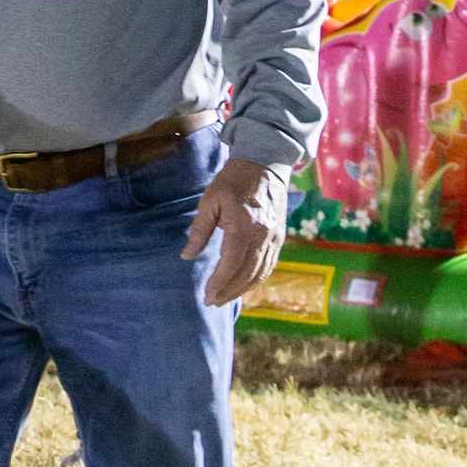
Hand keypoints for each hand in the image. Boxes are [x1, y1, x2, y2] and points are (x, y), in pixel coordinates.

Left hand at [183, 153, 288, 306]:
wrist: (265, 165)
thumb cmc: (232, 181)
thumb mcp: (210, 201)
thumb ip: (199, 230)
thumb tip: (186, 255)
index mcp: (243, 225)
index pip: (232, 262)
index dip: (219, 282)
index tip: (206, 295)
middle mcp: (263, 235)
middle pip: (247, 272)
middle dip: (229, 291)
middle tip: (212, 302)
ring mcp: (274, 237)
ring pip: (260, 272)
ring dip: (242, 289)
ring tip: (224, 298)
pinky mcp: (280, 237)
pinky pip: (269, 265)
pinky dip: (256, 279)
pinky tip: (242, 286)